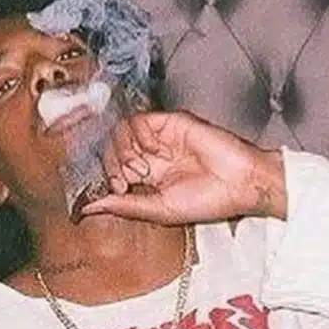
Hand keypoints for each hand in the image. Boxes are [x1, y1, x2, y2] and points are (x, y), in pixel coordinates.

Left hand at [79, 110, 286, 223]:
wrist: (240, 184)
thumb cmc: (208, 201)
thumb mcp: (159, 209)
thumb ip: (124, 205)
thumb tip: (87, 207)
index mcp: (148, 177)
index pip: (112, 168)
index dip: (106, 177)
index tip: (115, 191)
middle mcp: (151, 155)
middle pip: (111, 148)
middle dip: (112, 166)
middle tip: (125, 182)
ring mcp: (160, 137)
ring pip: (121, 131)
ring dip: (123, 150)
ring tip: (141, 168)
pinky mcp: (171, 122)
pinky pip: (140, 120)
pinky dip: (140, 135)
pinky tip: (155, 151)